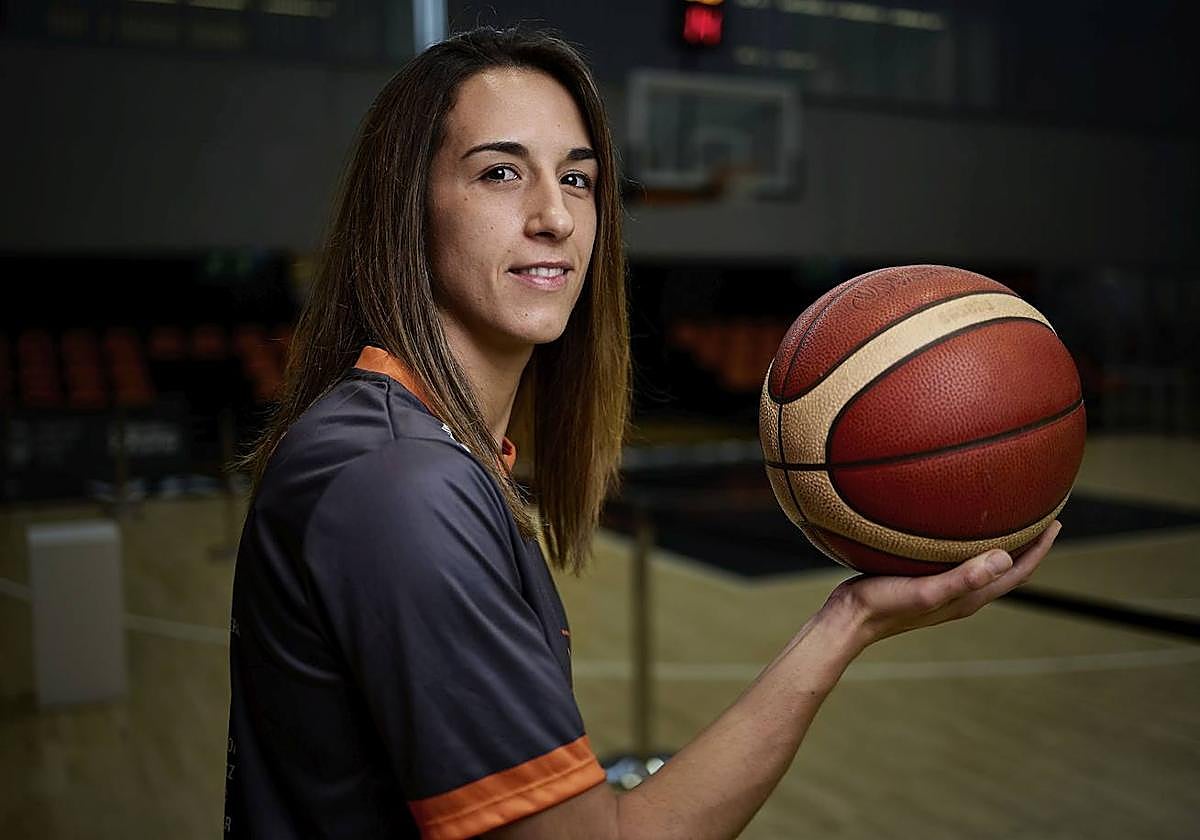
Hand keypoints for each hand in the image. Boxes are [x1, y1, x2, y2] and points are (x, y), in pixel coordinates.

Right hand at [824, 520, 1061, 650]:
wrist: (847, 620)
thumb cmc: (883, 605)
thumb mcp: (926, 590)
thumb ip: (964, 578)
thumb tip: (1006, 557)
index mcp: (970, 597)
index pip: (1017, 572)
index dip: (1039, 549)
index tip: (1055, 522)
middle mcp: (962, 594)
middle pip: (1006, 568)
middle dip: (1027, 544)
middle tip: (1039, 514)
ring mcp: (943, 589)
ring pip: (983, 564)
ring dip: (1000, 543)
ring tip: (1005, 516)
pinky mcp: (923, 580)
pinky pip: (958, 559)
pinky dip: (969, 543)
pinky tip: (953, 524)